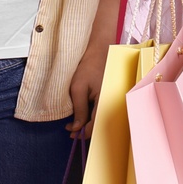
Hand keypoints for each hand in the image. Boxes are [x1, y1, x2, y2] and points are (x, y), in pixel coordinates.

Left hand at [66, 14, 116, 134]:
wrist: (98, 50)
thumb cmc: (87, 67)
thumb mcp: (78, 88)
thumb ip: (79, 109)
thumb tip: (77, 128)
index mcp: (105, 101)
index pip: (95, 125)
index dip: (82, 133)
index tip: (71, 132)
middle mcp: (111, 102)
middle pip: (99, 124)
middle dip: (84, 129)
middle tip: (70, 128)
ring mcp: (111, 99)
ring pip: (100, 118)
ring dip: (88, 122)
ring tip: (75, 122)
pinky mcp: (109, 95)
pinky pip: (101, 109)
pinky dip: (92, 114)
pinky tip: (83, 113)